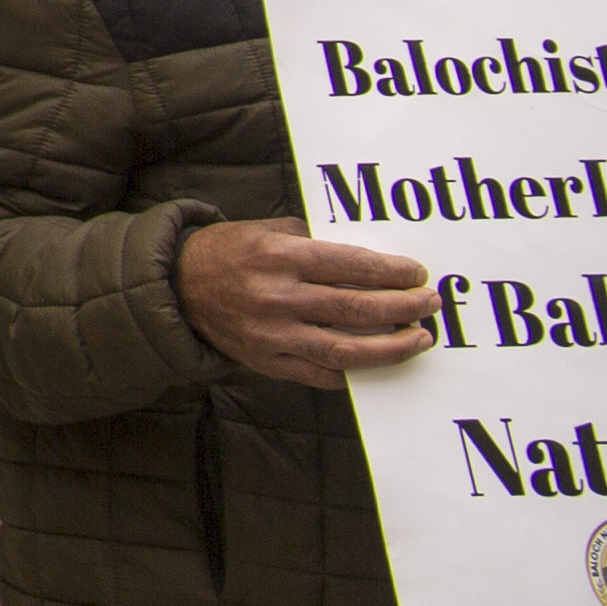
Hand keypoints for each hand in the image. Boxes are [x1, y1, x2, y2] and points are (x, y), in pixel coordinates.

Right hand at [178, 220, 440, 389]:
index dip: (393, 272)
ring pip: (347, 349)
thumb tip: (367, 260)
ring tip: (419, 338)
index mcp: (279, 257)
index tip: (418, 274)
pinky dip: (353, 371)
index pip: (353, 266)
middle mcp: (278, 297)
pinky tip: (376, 362)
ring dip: (392, 346)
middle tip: (430, 303)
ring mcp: (273, 334)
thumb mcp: (267, 231)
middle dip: (404, 306)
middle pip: (358, 307)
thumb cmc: (227, 253)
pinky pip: (320, 374)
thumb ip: (314, 242)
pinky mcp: (267, 361)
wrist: (176, 288)